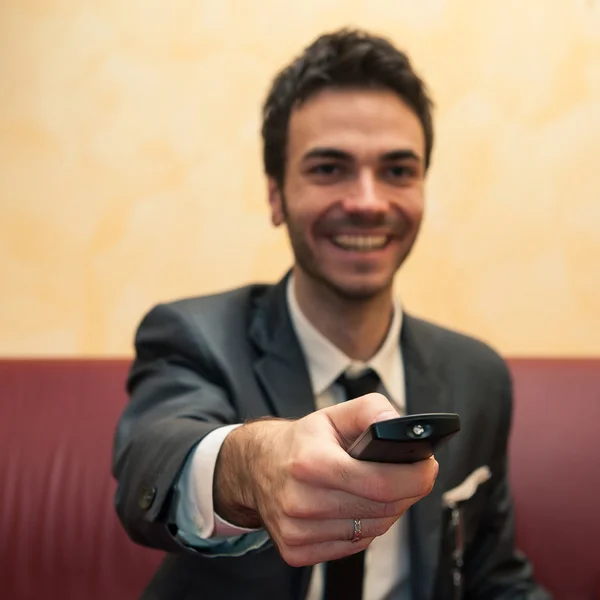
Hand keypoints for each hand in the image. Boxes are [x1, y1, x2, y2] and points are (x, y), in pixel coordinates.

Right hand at [214, 393, 437, 566]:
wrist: (256, 467)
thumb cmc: (300, 441)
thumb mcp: (332, 414)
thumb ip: (369, 410)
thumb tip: (400, 424)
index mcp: (310, 462)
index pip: (380, 483)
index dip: (415, 477)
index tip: (428, 466)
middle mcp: (300, 501)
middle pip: (381, 509)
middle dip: (407, 490)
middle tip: (413, 473)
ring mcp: (297, 531)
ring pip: (372, 530)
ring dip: (388, 510)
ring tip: (383, 487)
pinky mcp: (296, 551)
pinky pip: (354, 545)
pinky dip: (365, 527)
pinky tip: (358, 507)